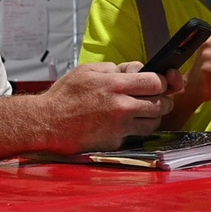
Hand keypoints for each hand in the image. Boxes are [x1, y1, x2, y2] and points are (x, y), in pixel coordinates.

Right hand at [41, 62, 174, 152]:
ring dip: (153, 116)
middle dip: (163, 99)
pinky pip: (137, 136)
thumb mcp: (88, 70)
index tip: (158, 82)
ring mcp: (120, 128)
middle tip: (156, 97)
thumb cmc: (65, 96)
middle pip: (161, 104)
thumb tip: (136, 70)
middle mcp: (121, 107)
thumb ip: (115, 68)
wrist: (47, 124)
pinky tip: (127, 122)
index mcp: (116, 85)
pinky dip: (136, 129)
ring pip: (154, 123)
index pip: (156, 82)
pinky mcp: (115, 143)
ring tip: (143, 110)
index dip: (161, 81)